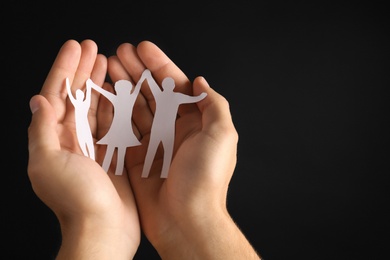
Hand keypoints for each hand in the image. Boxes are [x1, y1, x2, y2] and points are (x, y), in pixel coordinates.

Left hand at [27, 39, 139, 258]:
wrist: (103, 229)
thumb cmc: (77, 200)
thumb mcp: (48, 163)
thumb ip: (42, 130)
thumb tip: (38, 100)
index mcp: (54, 139)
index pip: (56, 94)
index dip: (64, 69)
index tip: (76, 48)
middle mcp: (72, 140)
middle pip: (76, 96)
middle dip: (83, 70)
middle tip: (93, 49)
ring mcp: (94, 146)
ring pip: (96, 106)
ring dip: (101, 84)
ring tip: (107, 64)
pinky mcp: (114, 154)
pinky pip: (115, 123)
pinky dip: (117, 105)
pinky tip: (121, 93)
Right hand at [109, 41, 259, 258]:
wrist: (185, 219)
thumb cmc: (206, 178)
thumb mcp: (222, 135)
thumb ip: (213, 104)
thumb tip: (200, 81)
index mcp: (196, 122)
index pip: (176, 85)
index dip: (160, 65)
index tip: (143, 48)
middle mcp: (175, 129)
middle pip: (153, 92)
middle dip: (137, 71)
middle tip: (120, 53)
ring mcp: (154, 142)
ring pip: (136, 106)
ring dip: (124, 85)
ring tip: (109, 66)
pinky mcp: (136, 156)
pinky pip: (123, 129)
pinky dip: (114, 111)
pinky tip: (105, 94)